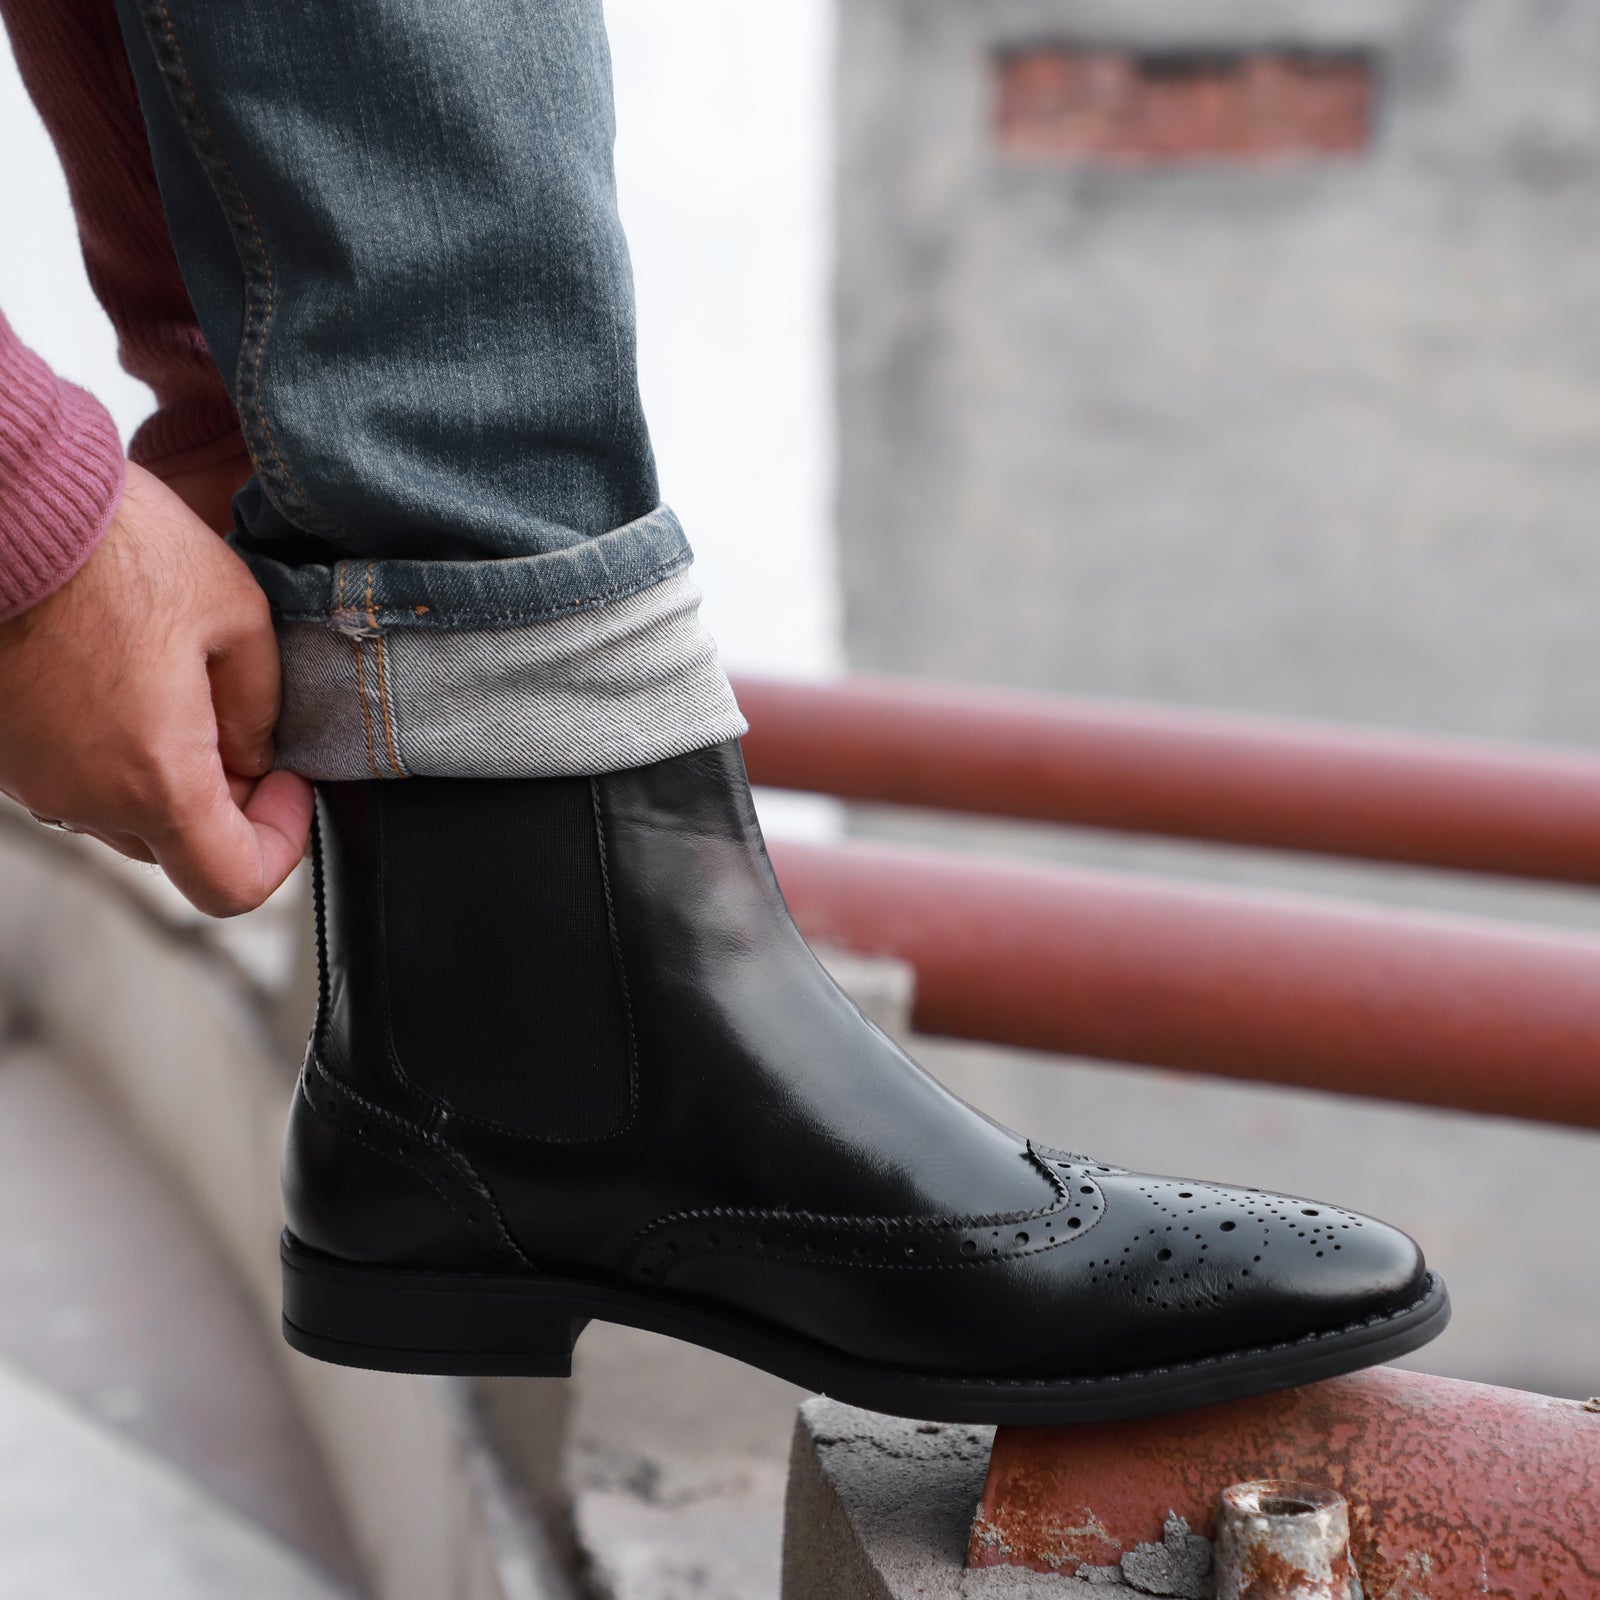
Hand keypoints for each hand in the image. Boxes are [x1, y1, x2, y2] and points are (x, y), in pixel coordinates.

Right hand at [0, 460, 312, 915]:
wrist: (6, 503)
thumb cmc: (115, 548)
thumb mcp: (236, 615)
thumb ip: (258, 707)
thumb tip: (253, 755)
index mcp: (155, 782)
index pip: (231, 885)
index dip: (279, 844)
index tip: (289, 785)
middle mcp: (82, 798)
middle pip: (174, 845)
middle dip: (223, 800)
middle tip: (239, 723)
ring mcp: (28, 777)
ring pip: (119, 809)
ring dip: (160, 770)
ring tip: (173, 681)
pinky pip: (70, 769)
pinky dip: (106, 744)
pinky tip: (116, 670)